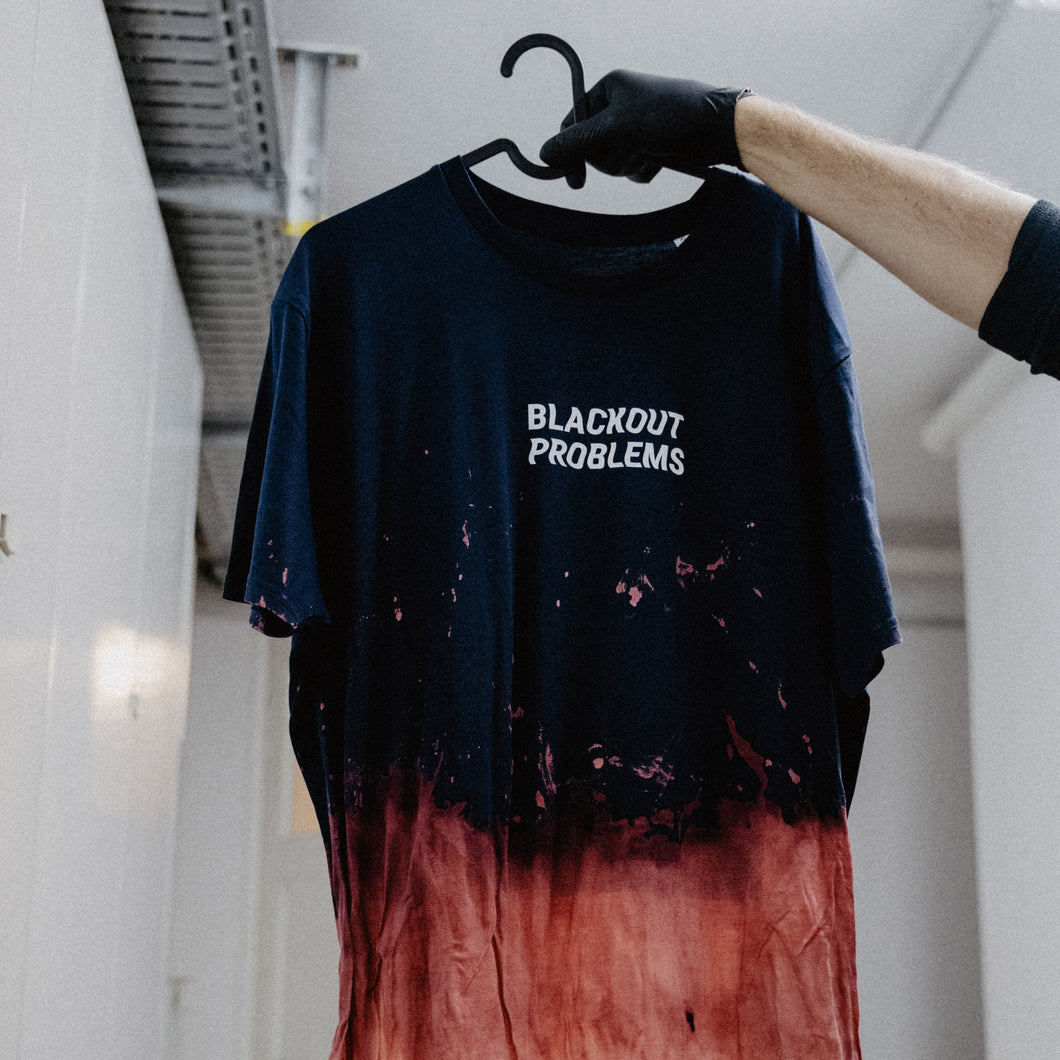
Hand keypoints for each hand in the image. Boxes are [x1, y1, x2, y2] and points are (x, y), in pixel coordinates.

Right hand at [540, 70, 752, 181]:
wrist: (717, 128)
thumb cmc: (670, 116)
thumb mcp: (617, 128)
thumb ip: (579, 142)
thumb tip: (545, 154)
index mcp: (609, 88)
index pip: (574, 122)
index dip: (571, 150)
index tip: (573, 178)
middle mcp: (621, 106)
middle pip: (592, 146)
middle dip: (608, 157)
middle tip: (627, 152)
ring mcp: (637, 127)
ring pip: (613, 161)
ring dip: (627, 164)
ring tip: (648, 153)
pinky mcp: (652, 146)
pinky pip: (633, 168)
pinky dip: (643, 170)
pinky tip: (660, 160)